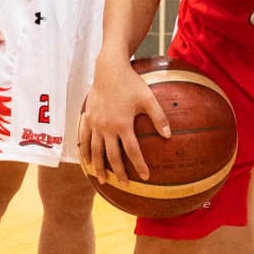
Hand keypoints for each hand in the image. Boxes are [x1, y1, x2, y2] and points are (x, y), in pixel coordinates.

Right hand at [78, 60, 168, 182]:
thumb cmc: (131, 83)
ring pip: (95, 151)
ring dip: (98, 167)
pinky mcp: (87, 118)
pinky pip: (84, 138)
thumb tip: (169, 136)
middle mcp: (107, 127)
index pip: (132, 151)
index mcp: (123, 124)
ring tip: (102, 180)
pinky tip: (86, 161)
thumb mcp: (148, 98)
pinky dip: (84, 151)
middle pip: (112, 156)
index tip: (146, 177)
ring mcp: (95, 123)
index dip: (139, 165)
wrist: (109, 69)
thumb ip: (159, 117)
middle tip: (124, 184)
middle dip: (118, 172)